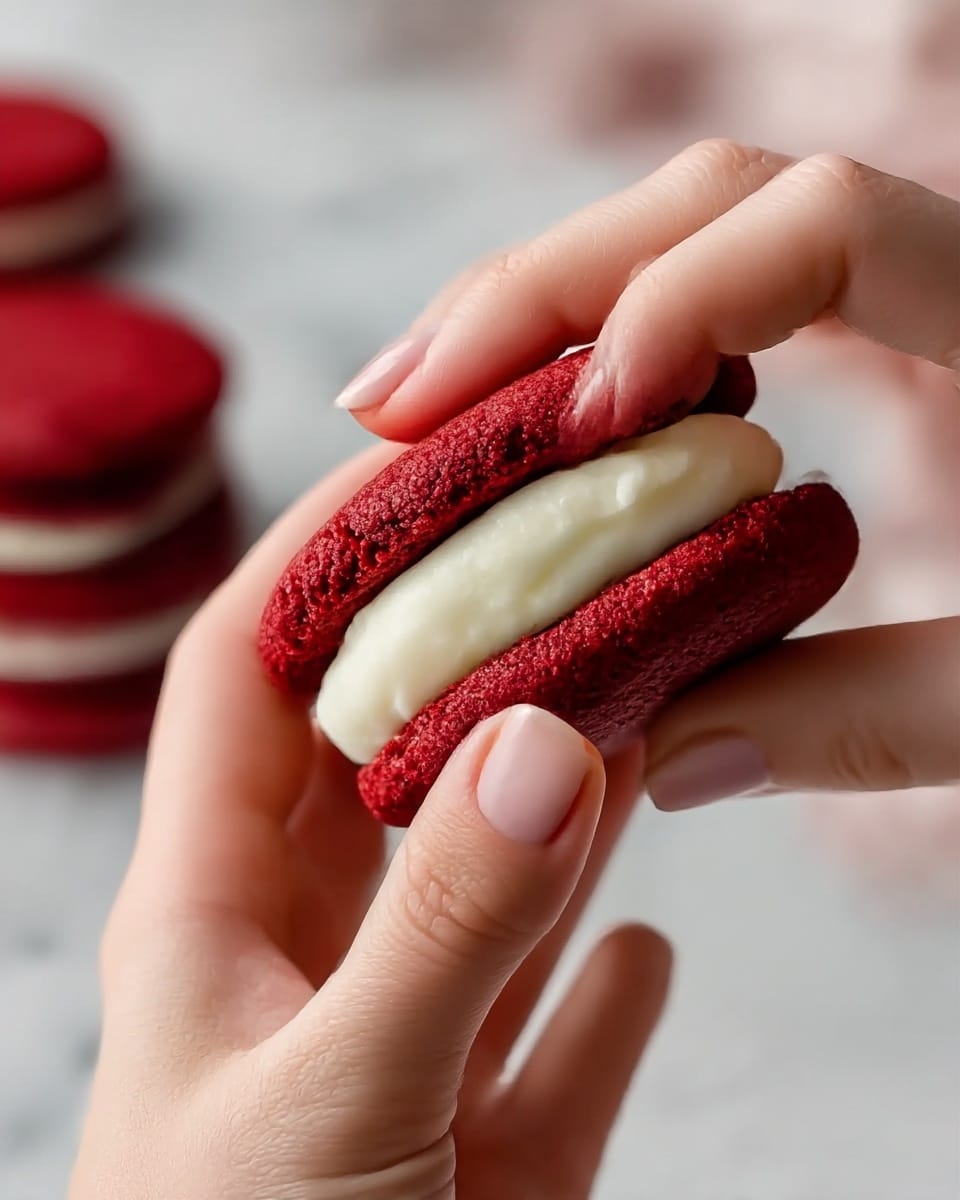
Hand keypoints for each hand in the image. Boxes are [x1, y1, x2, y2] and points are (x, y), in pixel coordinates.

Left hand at [71, 444, 670, 1199]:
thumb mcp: (334, 1113)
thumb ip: (444, 931)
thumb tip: (554, 738)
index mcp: (210, 921)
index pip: (250, 672)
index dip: (323, 552)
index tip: (426, 461)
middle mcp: (295, 964)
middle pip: (380, 757)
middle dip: (467, 649)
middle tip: (570, 553)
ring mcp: (389, 1054)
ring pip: (473, 883)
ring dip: (546, 803)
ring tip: (632, 707)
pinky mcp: (471, 1160)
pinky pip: (539, 1042)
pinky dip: (593, 992)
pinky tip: (649, 950)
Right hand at [336, 139, 959, 808]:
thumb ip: (880, 716)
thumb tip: (666, 755)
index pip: (816, 222)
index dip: (671, 299)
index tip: (579, 427)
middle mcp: (940, 262)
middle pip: (710, 194)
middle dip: (534, 288)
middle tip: (393, 401)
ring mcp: (897, 284)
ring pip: (690, 231)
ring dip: (541, 309)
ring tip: (420, 403)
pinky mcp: (877, 326)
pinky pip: (711, 298)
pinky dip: (602, 345)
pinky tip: (532, 420)